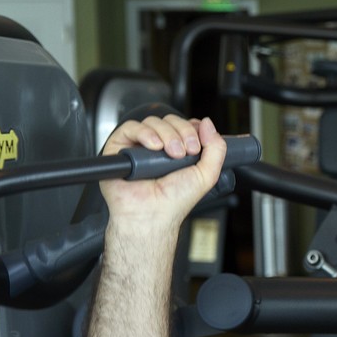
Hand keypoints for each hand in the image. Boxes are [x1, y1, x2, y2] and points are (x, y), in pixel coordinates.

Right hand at [99, 115, 227, 227]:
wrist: (152, 215)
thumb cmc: (174, 202)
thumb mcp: (206, 175)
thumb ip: (216, 149)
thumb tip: (207, 123)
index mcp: (178, 152)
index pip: (185, 125)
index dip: (192, 128)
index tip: (198, 144)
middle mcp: (159, 147)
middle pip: (170, 121)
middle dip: (183, 132)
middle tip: (187, 152)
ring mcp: (139, 146)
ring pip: (153, 122)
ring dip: (167, 134)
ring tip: (172, 154)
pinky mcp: (120, 147)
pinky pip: (131, 127)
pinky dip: (145, 133)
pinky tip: (154, 147)